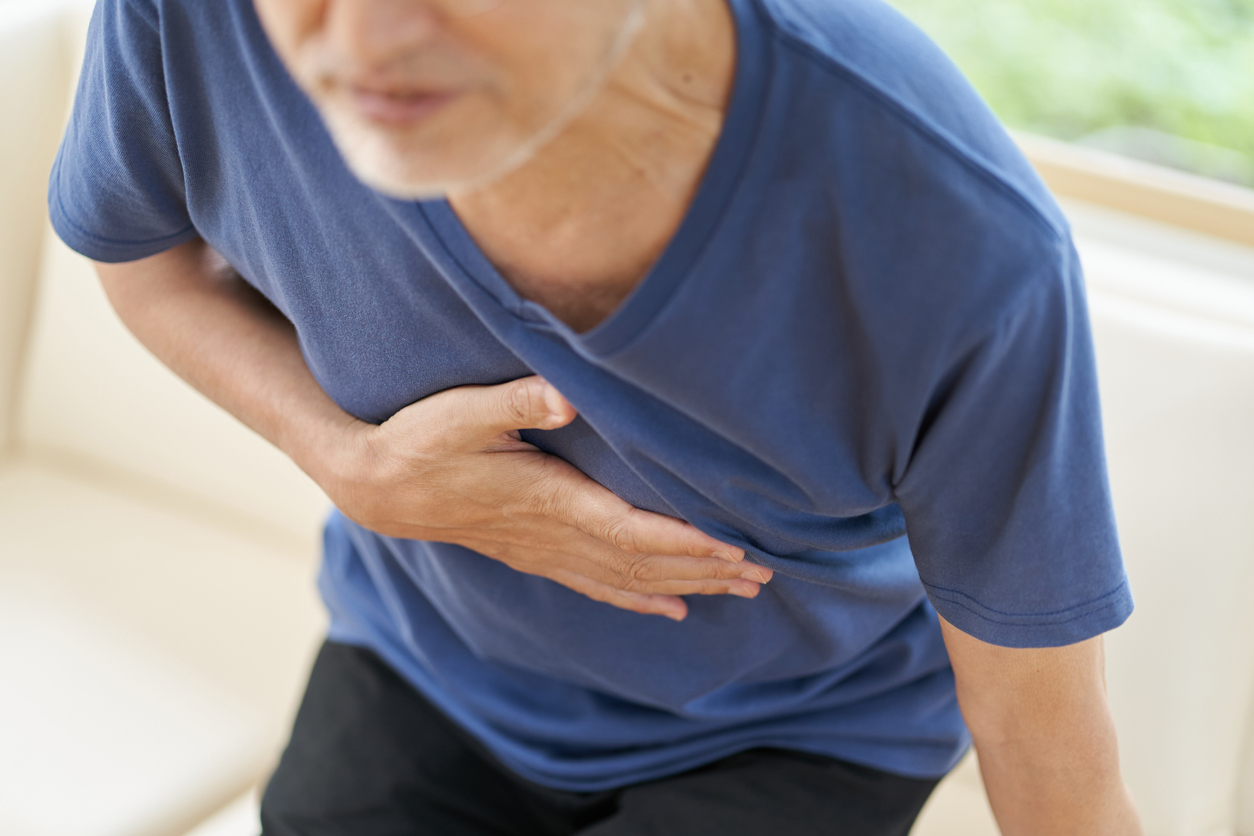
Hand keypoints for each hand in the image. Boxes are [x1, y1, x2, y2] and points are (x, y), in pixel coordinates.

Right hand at [326, 376, 771, 619]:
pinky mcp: (534, 556)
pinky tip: (672, 609)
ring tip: (739, 591)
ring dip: (685, 585)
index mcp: (546, 499)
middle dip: (705, 568)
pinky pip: (598, 586)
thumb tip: (564, 396)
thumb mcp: (460, 411)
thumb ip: (515, 402)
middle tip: (764, 574)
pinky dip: (640, 598)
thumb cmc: (420, 441)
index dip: (684, 541)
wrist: (379, 487)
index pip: (629, 529)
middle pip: (642, 562)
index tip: (735, 548)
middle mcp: (552, 535)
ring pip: (627, 579)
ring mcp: (544, 552)